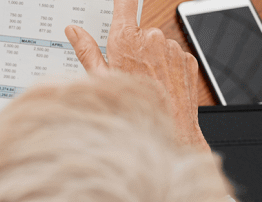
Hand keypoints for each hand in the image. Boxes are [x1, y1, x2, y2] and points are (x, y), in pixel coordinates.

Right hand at [65, 0, 208, 150]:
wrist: (168, 129)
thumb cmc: (132, 107)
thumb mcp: (100, 79)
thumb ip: (87, 50)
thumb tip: (74, 32)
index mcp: (126, 40)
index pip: (124, 5)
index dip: (122, 1)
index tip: (122, 0)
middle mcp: (152, 38)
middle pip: (140, 33)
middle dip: (135, 48)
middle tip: (129, 70)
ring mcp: (173, 48)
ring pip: (159, 46)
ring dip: (153, 59)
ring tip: (147, 82)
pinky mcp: (187, 59)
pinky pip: (174, 57)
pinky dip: (168, 68)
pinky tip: (161, 85)